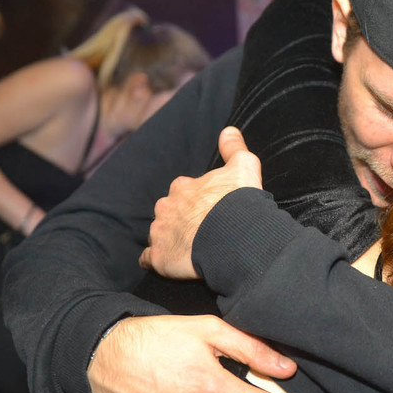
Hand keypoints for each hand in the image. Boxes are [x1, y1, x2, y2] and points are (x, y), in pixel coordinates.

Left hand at [140, 127, 261, 277]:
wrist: (234, 237)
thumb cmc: (239, 202)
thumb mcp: (244, 167)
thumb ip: (234, 148)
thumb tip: (228, 130)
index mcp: (183, 186)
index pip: (183, 191)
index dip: (195, 200)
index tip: (208, 209)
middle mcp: (166, 206)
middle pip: (168, 212)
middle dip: (178, 218)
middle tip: (198, 230)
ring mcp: (159, 233)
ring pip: (158, 234)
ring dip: (169, 239)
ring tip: (187, 249)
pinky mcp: (158, 257)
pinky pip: (149, 259)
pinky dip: (155, 260)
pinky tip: (168, 263)